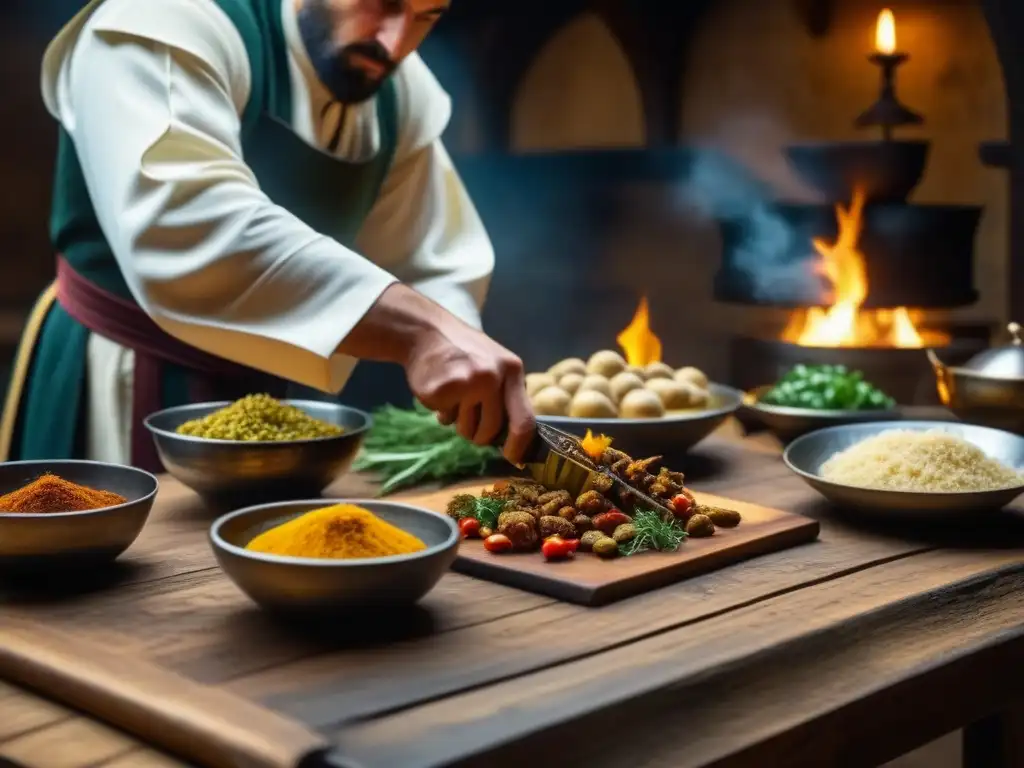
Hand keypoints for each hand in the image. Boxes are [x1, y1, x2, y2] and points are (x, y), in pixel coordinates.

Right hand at [333, 283, 535, 462]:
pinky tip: (439, 389)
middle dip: (479, 436)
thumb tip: (516, 438)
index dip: (519, 446)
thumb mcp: (494, 365)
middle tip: (468, 422)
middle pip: (491, 430)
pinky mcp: (443, 388)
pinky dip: (440, 411)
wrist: (426, 331)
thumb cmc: (463, 353)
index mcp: (512, 370)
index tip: (512, 458)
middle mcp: (493, 376)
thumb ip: (505, 395)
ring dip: (457, 421)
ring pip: (466, 428)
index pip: (524, 420)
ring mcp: (468, 381)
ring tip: (453, 396)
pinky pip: (444, 418)